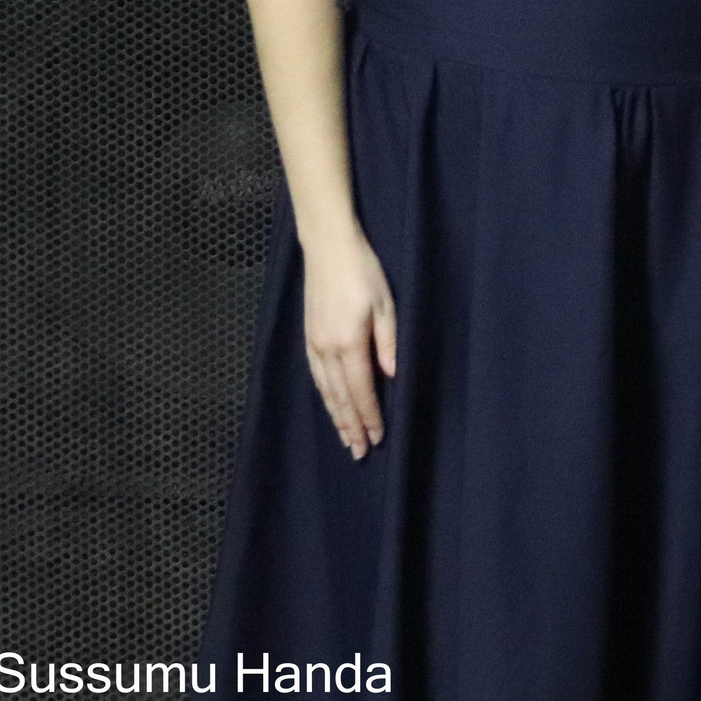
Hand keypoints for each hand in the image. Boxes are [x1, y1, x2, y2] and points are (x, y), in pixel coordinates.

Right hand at [300, 228, 396, 458]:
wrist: (328, 248)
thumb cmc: (363, 272)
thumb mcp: (386, 304)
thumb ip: (387, 342)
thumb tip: (392, 376)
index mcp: (349, 342)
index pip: (361, 390)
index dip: (369, 416)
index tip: (377, 438)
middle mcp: (327, 349)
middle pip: (341, 398)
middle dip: (351, 427)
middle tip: (360, 452)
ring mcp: (314, 343)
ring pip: (326, 391)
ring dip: (336, 417)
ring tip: (345, 438)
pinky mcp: (308, 336)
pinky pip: (316, 376)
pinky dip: (325, 396)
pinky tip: (331, 405)